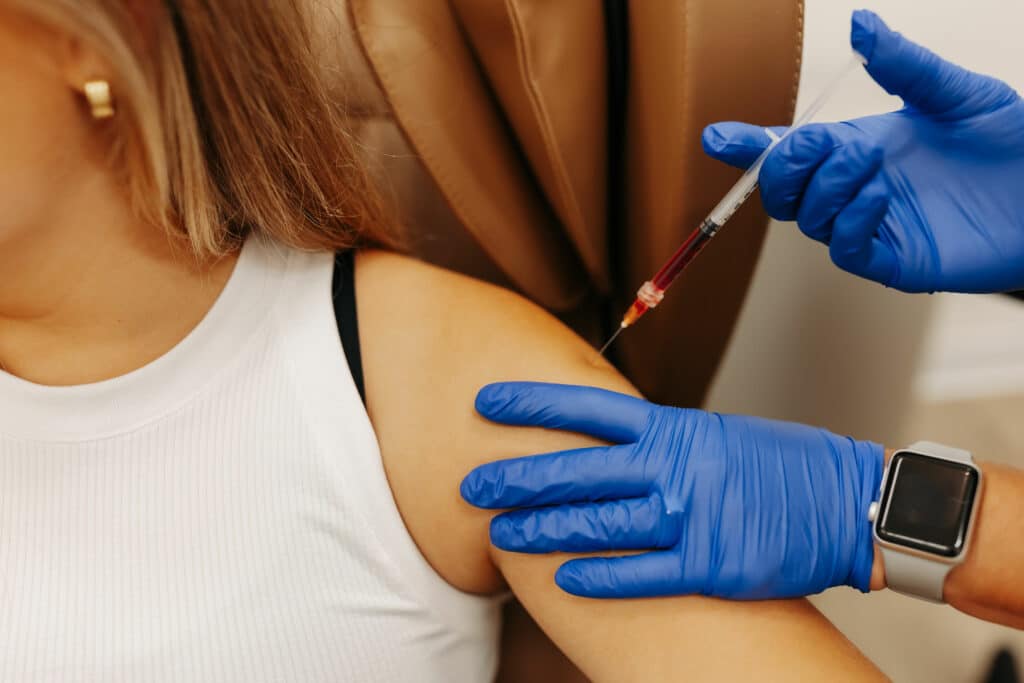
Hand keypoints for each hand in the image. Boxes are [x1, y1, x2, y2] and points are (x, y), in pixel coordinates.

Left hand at [460, 382, 882, 599]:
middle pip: (576, 471)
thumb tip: (607, 445)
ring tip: (502, 536)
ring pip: (596, 523)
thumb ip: (659, 441)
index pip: (586, 409)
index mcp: (673, 429)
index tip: (487, 402)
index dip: (532, 404)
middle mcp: (673, 468)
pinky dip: (598, 576)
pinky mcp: (708, 564)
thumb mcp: (714, 434)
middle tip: (473, 486)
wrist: (847, 502)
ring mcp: (689, 516)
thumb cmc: (779, 465)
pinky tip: (564, 578)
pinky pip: (639, 573)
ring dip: (543, 530)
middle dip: (517, 478)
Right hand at [702, 10, 1023, 292]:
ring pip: (809, 218)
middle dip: (786, 167)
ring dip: (828, 186)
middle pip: (783, 192)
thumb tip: (862, 24)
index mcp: (858, 148)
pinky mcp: (894, 260)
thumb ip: (902, 64)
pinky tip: (880, 195)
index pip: (789, 151)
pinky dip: (851, 219)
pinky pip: (846, 249)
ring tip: (873, 162)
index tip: (718, 137)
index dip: (748, 146)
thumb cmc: (1008, 141)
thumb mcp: (953, 91)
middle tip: (823, 144)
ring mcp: (871, 226)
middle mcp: (855, 189)